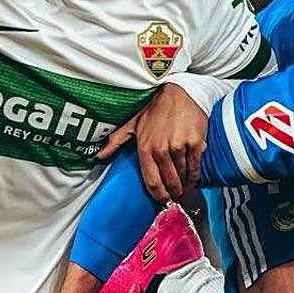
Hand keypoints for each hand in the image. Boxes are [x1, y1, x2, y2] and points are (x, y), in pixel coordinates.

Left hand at [96, 82, 207, 202]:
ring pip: (182, 175)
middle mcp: (161, 149)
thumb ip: (115, 141)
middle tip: (175, 195)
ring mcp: (178, 146)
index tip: (162, 200)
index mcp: (145, 147)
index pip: (151, 181)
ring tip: (184, 186)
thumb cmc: (156, 108)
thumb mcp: (133, 123)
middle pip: (168, 181)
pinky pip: (194, 166)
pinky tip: (192, 178)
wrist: (181, 92)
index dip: (158, 195)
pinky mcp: (194, 143)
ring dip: (183, 184)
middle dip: (173, 192)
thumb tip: (99, 155)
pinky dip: (194, 176)